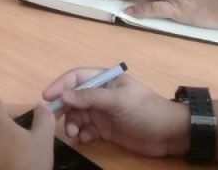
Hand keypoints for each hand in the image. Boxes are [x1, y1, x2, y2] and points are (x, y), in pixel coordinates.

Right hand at [43, 68, 188, 157]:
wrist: (170, 134)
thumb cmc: (145, 110)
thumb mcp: (118, 100)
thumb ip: (90, 97)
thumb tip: (63, 96)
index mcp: (104, 80)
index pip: (76, 78)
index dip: (60, 85)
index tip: (47, 97)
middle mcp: (100, 94)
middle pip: (73, 98)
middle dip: (63, 108)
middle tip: (54, 119)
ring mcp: (102, 112)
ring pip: (77, 115)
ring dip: (72, 123)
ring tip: (73, 133)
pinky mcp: (105, 129)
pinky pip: (86, 130)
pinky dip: (81, 134)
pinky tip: (82, 139)